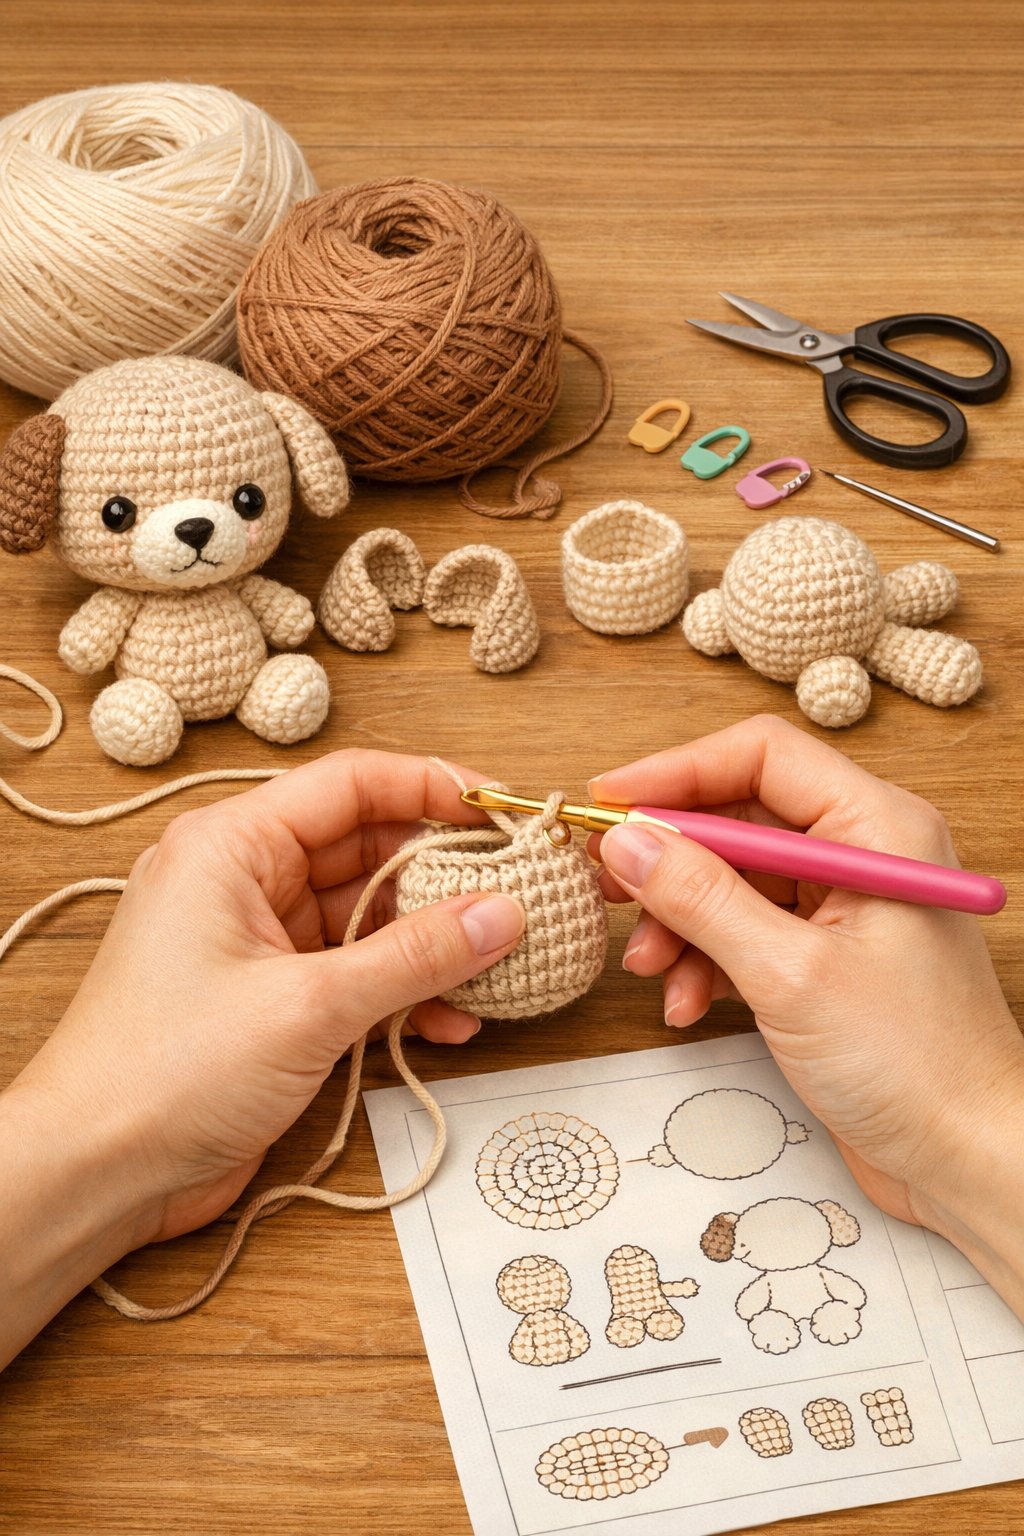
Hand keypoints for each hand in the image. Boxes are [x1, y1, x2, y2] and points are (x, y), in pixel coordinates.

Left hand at [0, 750, 521, 1362]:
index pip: (351, 784)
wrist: (95, 1173)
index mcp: (231, 846)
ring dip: (432, 941)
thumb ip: (414, 956)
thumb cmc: (161, 1073)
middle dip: (445, 872)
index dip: (432, 789)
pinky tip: (452, 1021)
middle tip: (519, 889)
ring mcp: (259, 943)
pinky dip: (405, 991)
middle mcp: (244, 881)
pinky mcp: (273, 1000)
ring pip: (369, 915)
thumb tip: (501, 912)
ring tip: (500, 960)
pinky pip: (358, 973)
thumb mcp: (308, 1005)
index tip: (502, 812)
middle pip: (367, 848)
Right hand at [592, 716, 1023, 1311]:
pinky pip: (743, 931)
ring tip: (647, 967)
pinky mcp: (822, 957)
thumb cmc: (917, 1066)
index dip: (678, 772)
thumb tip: (628, 844)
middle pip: (739, 819)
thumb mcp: (789, 975)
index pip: (762, 757)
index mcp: (875, 827)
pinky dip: (705, 962)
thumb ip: (703, 900)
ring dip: (680, 922)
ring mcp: (841, 906)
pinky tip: (686, 1004)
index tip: (610, 806)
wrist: (967, 1159)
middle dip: (669, 859)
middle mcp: (860, 852)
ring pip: (732, 880)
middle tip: (606, 885)